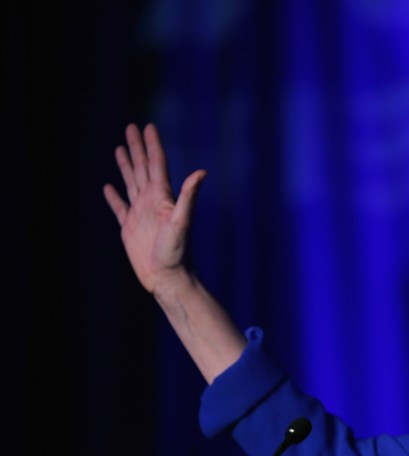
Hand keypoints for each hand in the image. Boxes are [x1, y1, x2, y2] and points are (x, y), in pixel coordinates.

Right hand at [103, 123, 206, 294]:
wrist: (168, 278)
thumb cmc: (177, 253)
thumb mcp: (182, 222)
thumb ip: (188, 197)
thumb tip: (201, 172)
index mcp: (162, 197)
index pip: (156, 164)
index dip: (152, 145)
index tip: (148, 126)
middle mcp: (151, 202)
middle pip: (142, 168)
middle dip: (137, 148)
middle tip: (131, 127)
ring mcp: (139, 214)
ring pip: (130, 183)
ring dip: (125, 165)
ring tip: (119, 148)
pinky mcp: (129, 229)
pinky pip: (119, 208)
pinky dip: (113, 196)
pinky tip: (108, 187)